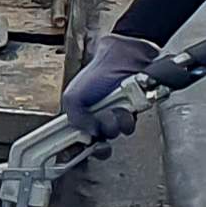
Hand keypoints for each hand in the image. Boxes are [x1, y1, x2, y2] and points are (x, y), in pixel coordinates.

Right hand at [57, 31, 163, 146]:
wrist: (125, 60)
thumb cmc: (98, 72)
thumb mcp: (72, 96)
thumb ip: (74, 119)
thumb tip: (89, 135)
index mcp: (80, 115)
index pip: (76, 140)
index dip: (78, 147)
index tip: (81, 145)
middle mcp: (97, 118)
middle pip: (98, 142)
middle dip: (101, 133)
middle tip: (101, 120)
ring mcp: (115, 117)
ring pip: (115, 134)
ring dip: (116, 124)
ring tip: (116, 109)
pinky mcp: (133, 114)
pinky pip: (130, 127)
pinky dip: (128, 119)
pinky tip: (127, 107)